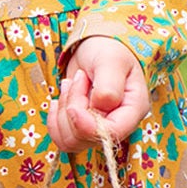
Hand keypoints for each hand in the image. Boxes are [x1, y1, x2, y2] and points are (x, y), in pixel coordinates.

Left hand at [47, 36, 150, 152]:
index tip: (73, 106)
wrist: (97, 47)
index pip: (111, 134)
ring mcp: (98, 128)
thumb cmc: (109, 50)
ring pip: (70, 140)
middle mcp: (117, 124)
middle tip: (78, 79)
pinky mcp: (81, 128)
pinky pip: (61, 138)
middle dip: (72, 107)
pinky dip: (54, 119)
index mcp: (133, 110)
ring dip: (62, 111)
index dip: (86, 126)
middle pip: (86, 137)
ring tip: (70, 85)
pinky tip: (60, 99)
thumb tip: (99, 108)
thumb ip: (108, 86)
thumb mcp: (111, 61)